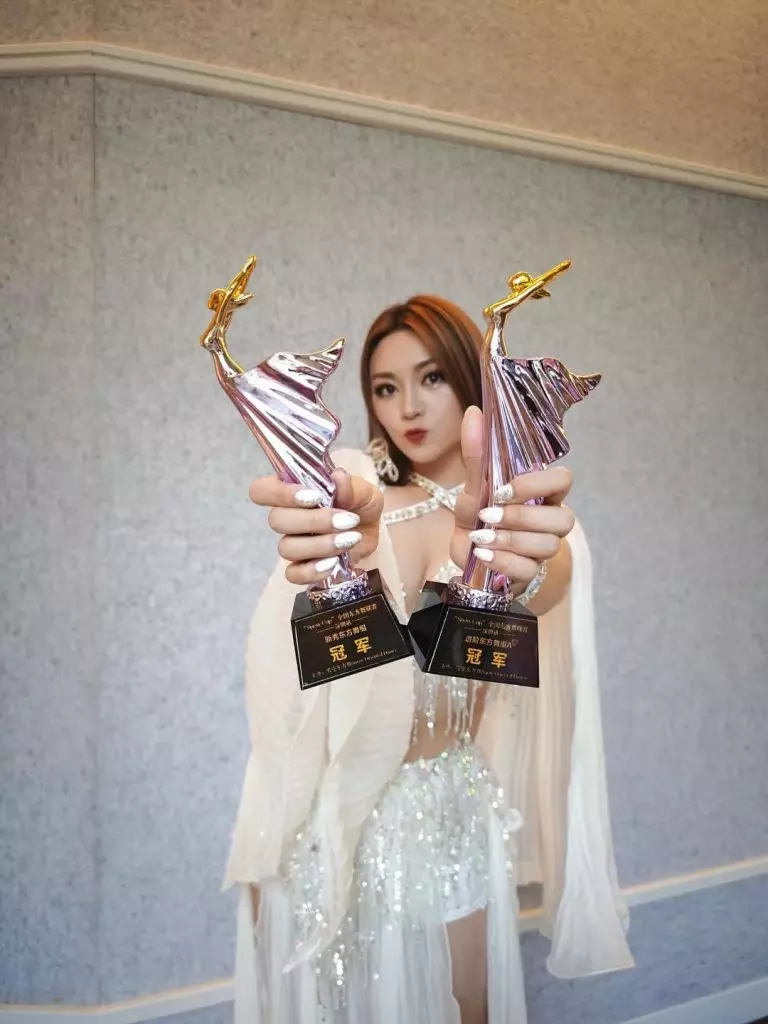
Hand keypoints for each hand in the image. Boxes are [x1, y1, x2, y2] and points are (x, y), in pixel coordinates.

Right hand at [249, 469, 382, 584]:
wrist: (373, 530)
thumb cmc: (360, 504)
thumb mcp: (363, 490)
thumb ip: (350, 485)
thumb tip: (338, 476)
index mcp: (293, 491)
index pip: (262, 490)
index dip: (280, 494)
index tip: (315, 497)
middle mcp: (288, 516)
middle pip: (276, 520)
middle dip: (313, 521)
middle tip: (346, 520)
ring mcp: (293, 543)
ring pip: (286, 548)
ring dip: (319, 545)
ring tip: (349, 540)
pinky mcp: (303, 567)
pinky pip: (293, 574)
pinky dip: (312, 571)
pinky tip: (333, 563)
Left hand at [450, 407, 574, 585]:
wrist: (467, 553)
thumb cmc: (479, 515)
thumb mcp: (473, 484)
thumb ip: (477, 453)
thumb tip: (474, 413)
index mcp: (542, 493)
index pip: (563, 480)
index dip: (538, 484)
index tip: (503, 488)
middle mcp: (549, 519)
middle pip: (563, 518)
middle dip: (523, 517)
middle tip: (489, 515)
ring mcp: (543, 548)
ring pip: (548, 545)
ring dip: (510, 540)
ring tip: (481, 538)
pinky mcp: (530, 572)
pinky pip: (529, 570)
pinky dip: (503, 562)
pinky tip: (483, 556)